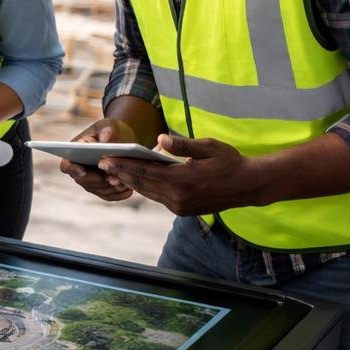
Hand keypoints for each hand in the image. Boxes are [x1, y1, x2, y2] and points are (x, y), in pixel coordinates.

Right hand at [58, 118, 139, 201]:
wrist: (122, 140)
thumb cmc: (110, 130)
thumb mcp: (108, 125)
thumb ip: (106, 130)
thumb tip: (105, 140)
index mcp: (73, 153)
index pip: (66, 165)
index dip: (72, 169)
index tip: (83, 171)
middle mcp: (79, 170)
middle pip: (83, 181)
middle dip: (98, 180)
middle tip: (112, 178)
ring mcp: (90, 181)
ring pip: (97, 189)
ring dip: (110, 188)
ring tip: (125, 183)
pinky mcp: (103, 189)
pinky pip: (108, 195)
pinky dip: (118, 194)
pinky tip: (129, 189)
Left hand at [99, 133, 255, 215]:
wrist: (249, 186)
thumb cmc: (229, 162)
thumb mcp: (208, 147)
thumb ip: (182, 144)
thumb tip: (159, 139)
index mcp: (182, 179)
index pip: (144, 171)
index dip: (123, 165)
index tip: (105, 158)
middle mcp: (178, 196)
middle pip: (141, 183)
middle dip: (120, 173)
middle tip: (101, 164)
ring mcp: (180, 206)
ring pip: (148, 193)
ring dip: (130, 182)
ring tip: (113, 172)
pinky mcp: (182, 210)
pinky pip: (158, 198)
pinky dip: (145, 189)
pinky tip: (135, 180)